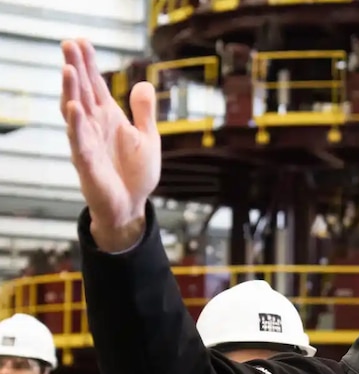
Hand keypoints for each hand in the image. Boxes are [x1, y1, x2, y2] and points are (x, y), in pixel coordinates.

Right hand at [60, 38, 159, 250]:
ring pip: (75, 113)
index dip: (88, 64)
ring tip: (68, 69)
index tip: (81, 41)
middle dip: (75, 68)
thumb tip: (143, 83)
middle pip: (81, 92)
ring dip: (71, 91)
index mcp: (108, 118)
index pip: (95, 86)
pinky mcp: (87, 163)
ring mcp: (88, 143)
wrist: (132, 206)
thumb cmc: (136, 173)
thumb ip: (144, 112)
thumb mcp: (148, 138)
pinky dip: (77, 125)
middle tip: (69, 43)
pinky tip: (75, 108)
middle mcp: (94, 126)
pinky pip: (79, 142)